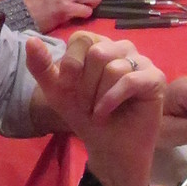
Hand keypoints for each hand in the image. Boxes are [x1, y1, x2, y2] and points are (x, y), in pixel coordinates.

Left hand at [30, 32, 164, 185]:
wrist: (107, 147)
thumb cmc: (85, 116)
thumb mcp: (56, 92)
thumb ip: (41, 66)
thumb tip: (31, 40)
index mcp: (100, 45)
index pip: (81, 38)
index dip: (71, 65)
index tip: (68, 89)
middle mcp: (122, 48)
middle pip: (97, 52)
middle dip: (85, 85)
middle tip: (86, 105)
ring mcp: (142, 62)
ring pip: (113, 66)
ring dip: (97, 96)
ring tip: (97, 112)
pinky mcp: (155, 79)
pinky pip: (130, 80)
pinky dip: (111, 100)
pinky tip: (105, 113)